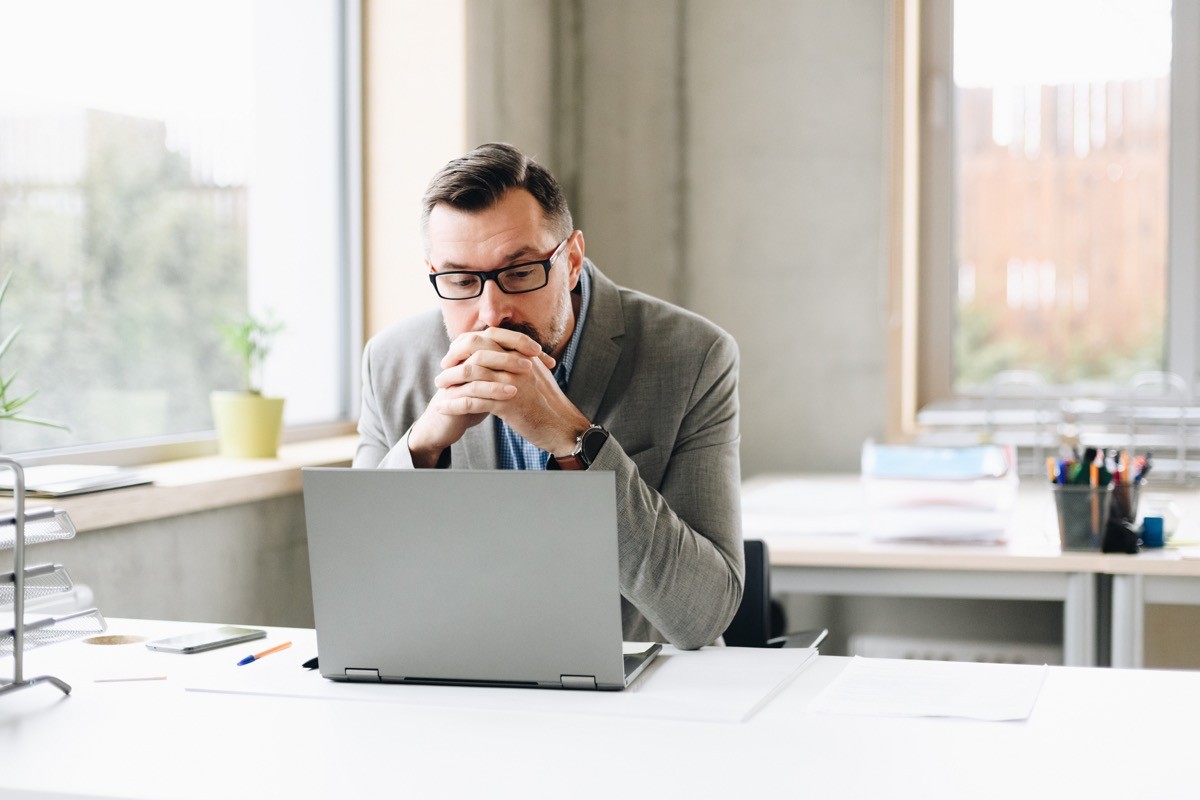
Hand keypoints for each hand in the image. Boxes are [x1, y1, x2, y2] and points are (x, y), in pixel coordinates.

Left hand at [424, 328, 589, 456]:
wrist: (562, 426)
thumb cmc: (548, 404)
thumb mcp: (535, 375)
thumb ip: (518, 362)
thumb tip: (498, 356)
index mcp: (523, 353)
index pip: (488, 336)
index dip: (467, 342)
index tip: (455, 353)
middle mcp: (517, 362)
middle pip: (476, 348)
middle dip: (454, 357)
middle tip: (443, 368)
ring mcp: (512, 381)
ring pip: (470, 374)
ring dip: (450, 381)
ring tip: (438, 388)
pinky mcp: (507, 403)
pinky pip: (472, 401)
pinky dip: (454, 404)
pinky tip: (443, 408)